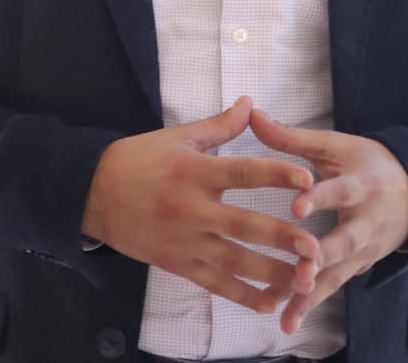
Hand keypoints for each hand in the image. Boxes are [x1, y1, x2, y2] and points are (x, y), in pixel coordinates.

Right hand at [82, 97, 319, 313]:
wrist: (93, 192)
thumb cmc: (137, 160)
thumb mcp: (177, 137)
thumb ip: (219, 126)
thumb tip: (251, 103)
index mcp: (195, 172)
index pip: (242, 172)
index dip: (276, 174)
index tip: (307, 178)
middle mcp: (192, 208)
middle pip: (244, 225)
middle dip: (282, 237)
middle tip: (315, 247)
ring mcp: (185, 240)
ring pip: (234, 261)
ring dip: (271, 273)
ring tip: (303, 281)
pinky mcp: (177, 263)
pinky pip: (214, 283)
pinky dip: (242, 295)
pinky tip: (269, 304)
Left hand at [248, 109, 407, 332]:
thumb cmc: (366, 163)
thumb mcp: (334, 146)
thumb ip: (292, 137)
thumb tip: (251, 113)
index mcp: (361, 184)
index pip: (340, 191)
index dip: (320, 198)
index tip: (296, 206)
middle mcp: (366, 222)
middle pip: (344, 242)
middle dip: (321, 256)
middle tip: (299, 270)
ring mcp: (364, 250)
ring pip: (337, 273)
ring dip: (313, 291)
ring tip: (288, 308)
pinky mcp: (357, 268)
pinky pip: (332, 288)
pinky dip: (309, 304)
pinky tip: (286, 320)